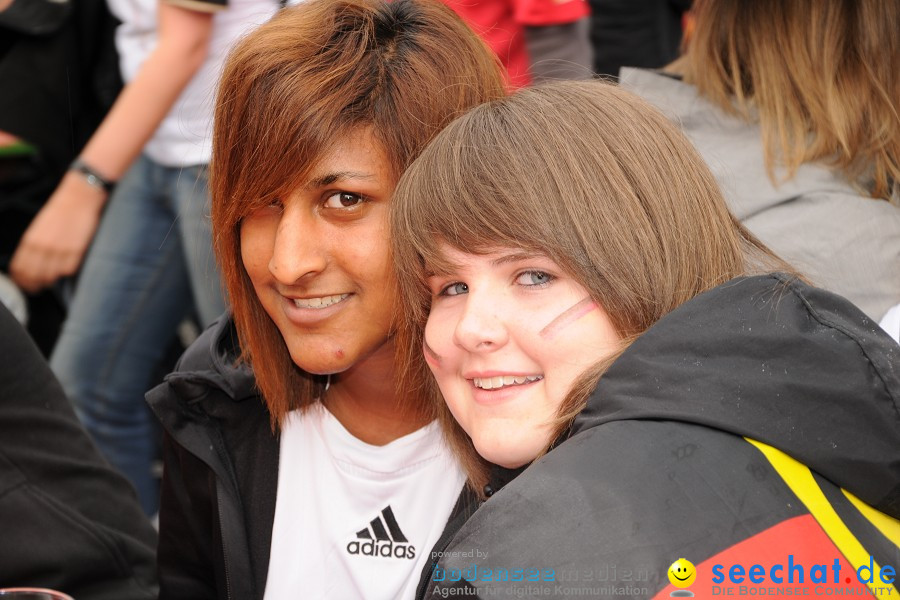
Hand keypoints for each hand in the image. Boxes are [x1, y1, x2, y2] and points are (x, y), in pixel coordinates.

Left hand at [10, 171, 105, 292]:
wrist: (79, 197)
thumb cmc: (62, 209)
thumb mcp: (40, 227)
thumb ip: (35, 245)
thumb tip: (33, 262)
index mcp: (30, 240)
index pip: (20, 269)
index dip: (22, 280)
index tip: (26, 284)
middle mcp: (42, 247)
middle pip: (34, 276)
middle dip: (35, 285)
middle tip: (39, 287)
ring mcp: (59, 250)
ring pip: (51, 276)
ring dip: (52, 280)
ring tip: (54, 279)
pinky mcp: (76, 252)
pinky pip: (68, 271)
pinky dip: (67, 272)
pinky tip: (66, 268)